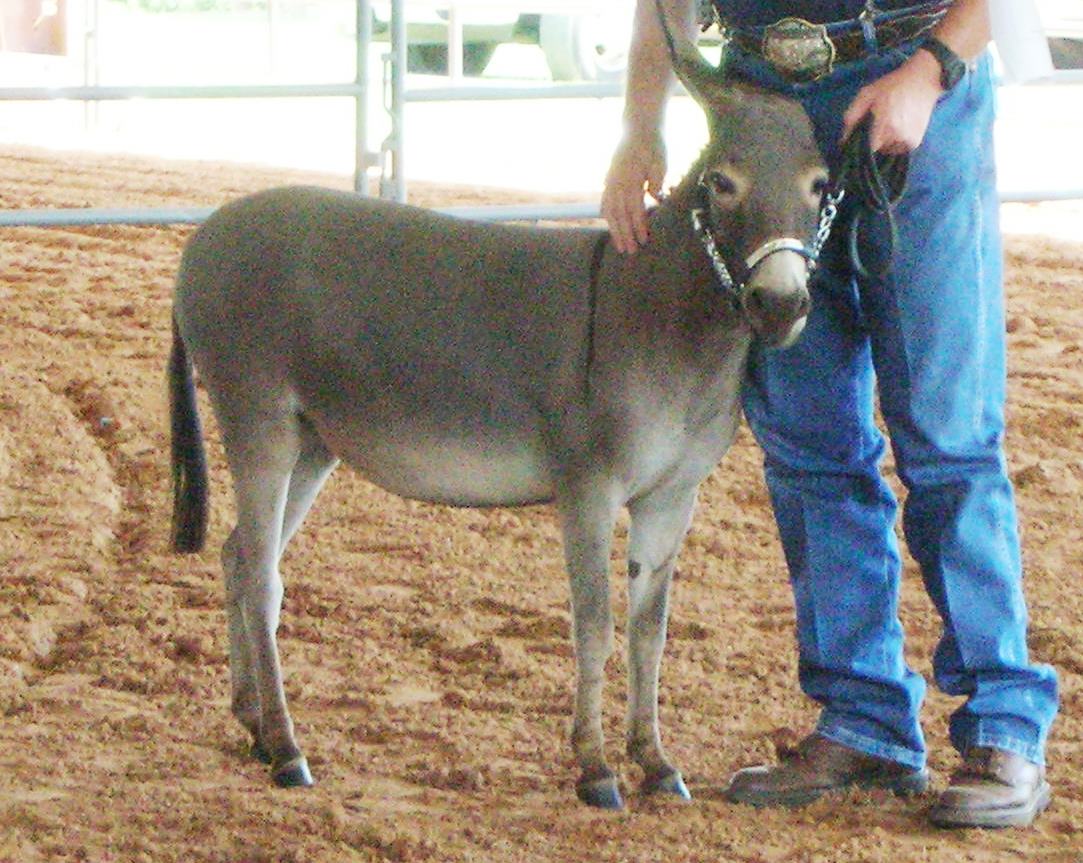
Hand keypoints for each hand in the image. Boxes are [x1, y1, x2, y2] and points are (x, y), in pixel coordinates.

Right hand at [601, 132, 666, 253]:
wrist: (638, 128)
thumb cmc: (653, 145)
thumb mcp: (660, 161)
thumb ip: (657, 181)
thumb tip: (655, 198)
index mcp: (631, 180)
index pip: (635, 209)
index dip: (638, 226)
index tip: (643, 241)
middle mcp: (617, 184)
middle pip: (620, 215)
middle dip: (625, 235)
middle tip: (630, 252)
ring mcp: (610, 182)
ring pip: (610, 211)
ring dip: (615, 230)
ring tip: (619, 246)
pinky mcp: (609, 180)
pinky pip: (605, 202)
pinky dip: (607, 216)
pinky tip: (610, 225)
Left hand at [842, 50, 943, 154]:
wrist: (923, 80)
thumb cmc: (891, 86)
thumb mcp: (867, 94)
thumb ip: (852, 116)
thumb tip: (843, 139)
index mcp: (883, 125)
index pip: (866, 149)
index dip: (860, 144)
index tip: (859, 136)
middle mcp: (896, 136)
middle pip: (875, 149)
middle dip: (872, 139)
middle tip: (877, 122)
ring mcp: (907, 141)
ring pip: (886, 150)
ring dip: (884, 142)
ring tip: (888, 123)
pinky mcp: (914, 143)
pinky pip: (897, 149)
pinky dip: (895, 142)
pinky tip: (897, 127)